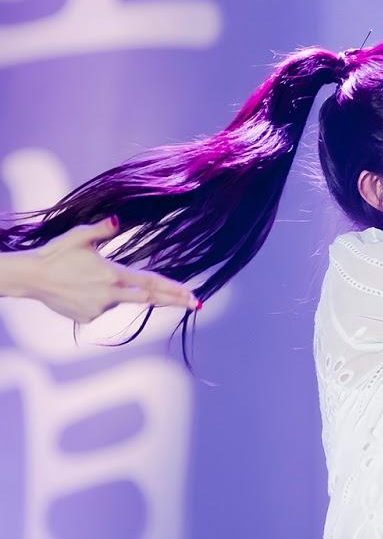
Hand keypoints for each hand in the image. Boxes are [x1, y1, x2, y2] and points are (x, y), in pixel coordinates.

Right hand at [18, 219, 199, 321]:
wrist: (32, 278)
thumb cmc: (56, 254)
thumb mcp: (79, 236)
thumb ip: (102, 229)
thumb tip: (117, 220)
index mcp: (113, 274)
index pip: (152, 283)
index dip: (174, 290)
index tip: (193, 296)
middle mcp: (110, 295)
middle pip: (149, 299)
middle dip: (173, 300)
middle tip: (194, 303)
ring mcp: (100, 309)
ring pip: (120, 300)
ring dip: (117, 291)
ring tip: (88, 278)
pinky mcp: (88, 318)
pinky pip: (102, 308)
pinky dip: (99, 298)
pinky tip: (80, 288)